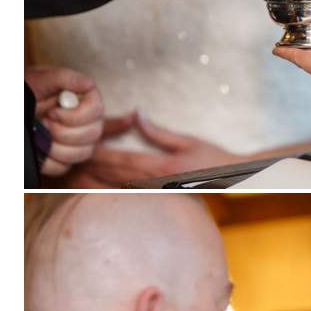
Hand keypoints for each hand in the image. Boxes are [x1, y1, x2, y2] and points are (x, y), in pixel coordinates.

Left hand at [26, 67, 103, 176]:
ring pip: (82, 153)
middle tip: (45, 121)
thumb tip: (88, 84)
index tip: (53, 112)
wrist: (11, 107)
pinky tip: (39, 146)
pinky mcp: (64, 160)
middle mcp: (85, 122)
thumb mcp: (39, 80)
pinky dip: (47, 159)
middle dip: (64, 131)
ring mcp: (78, 143)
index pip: (97, 110)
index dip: (77, 115)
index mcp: (81, 100)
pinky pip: (63, 167)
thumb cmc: (24, 92)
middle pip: (94, 134)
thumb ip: (64, 79)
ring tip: (41, 132)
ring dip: (55, 145)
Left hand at [71, 113, 233, 187]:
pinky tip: (104, 185)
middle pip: (119, 177)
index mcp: (165, 168)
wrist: (235, 180)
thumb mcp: (188, 140)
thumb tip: (138, 115)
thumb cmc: (214, 158)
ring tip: (83, 174)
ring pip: (124, 187)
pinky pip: (134, 193)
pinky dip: (117, 188)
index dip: (103, 155)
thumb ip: (159, 132)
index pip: (125, 161)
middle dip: (96, 169)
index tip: (87, 148)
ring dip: (102, 181)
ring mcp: (161, 191)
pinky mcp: (163, 194)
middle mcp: (160, 182)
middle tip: (75, 162)